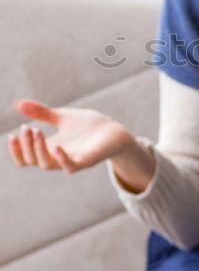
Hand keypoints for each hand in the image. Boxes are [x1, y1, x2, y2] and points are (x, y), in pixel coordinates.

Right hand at [7, 99, 131, 173]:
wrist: (115, 131)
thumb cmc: (88, 126)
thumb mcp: (61, 117)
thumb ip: (42, 113)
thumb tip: (18, 104)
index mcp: (49, 149)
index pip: (25, 158)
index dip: (16, 150)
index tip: (11, 135)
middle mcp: (58, 158)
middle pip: (33, 161)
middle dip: (26, 146)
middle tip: (26, 128)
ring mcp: (72, 160)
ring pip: (48, 164)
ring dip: (38, 150)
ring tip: (36, 131)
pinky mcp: (87, 161)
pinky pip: (71, 166)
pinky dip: (62, 158)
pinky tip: (56, 145)